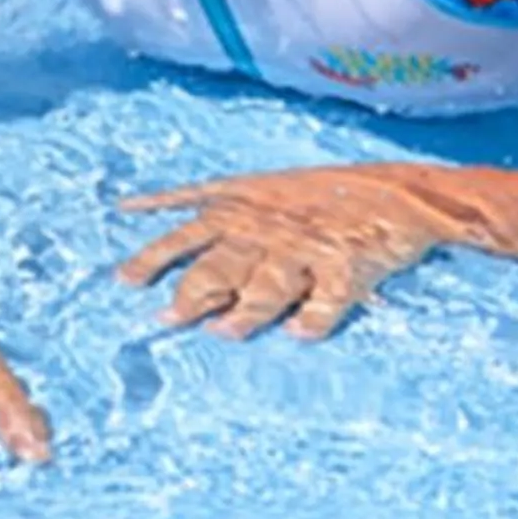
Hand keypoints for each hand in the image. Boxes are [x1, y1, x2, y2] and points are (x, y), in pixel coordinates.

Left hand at [118, 162, 455, 339]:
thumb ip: (189, 199)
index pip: (181, 237)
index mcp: (234, 210)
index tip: (123, 282)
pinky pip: (328, 300)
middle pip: (219, 267)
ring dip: (244, 312)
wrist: (394, 190)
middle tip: (169, 319)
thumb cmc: (305, 191)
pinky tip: (298, 333)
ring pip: (267, 286)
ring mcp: (305, 251)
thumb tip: (128, 207)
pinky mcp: (348, 268)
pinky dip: (314, 318)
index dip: (151, 259)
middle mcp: (264, 231)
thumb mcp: (242, 185)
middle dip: (191, 296)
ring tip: (223, 331)